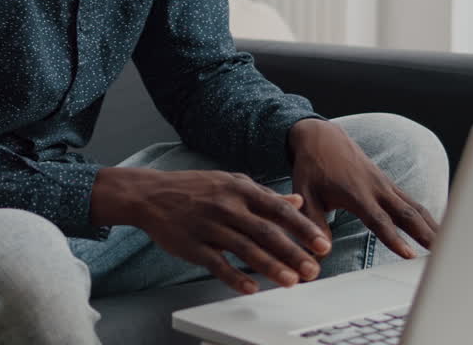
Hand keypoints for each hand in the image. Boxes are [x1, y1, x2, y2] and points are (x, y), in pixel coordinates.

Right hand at [92, 167, 331, 293]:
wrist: (150, 194)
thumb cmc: (195, 189)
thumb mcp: (231, 183)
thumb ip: (264, 194)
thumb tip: (297, 200)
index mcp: (240, 189)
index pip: (278, 209)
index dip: (302, 228)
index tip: (322, 244)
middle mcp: (226, 206)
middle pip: (266, 232)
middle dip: (293, 252)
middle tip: (314, 270)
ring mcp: (208, 226)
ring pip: (245, 249)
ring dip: (270, 267)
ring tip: (291, 282)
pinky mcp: (192, 245)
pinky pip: (217, 263)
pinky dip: (234, 276)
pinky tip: (252, 288)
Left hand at [287, 118, 439, 259]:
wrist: (321, 137)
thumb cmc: (312, 167)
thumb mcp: (305, 194)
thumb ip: (313, 223)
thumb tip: (320, 250)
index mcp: (355, 193)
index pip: (379, 220)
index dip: (394, 238)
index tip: (409, 255)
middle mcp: (376, 188)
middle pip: (407, 214)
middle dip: (426, 234)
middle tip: (445, 253)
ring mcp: (385, 184)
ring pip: (415, 208)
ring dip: (434, 226)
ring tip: (451, 245)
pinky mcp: (389, 184)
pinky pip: (412, 202)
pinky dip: (427, 216)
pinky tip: (440, 229)